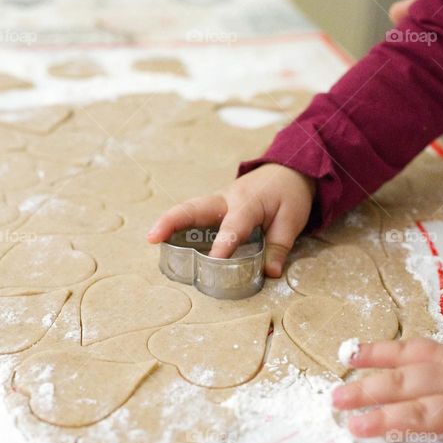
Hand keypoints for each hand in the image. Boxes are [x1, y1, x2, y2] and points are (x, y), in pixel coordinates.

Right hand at [146, 163, 314, 277]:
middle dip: (173, 220)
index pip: (233, 225)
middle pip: (195, 208)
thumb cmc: (289, 195)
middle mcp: (227, 199)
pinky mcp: (213, 207)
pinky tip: (163, 239)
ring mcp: (217, 201)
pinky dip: (176, 224)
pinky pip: (193, 214)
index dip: (223, 243)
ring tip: (150, 239)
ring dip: (168, 222)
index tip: (214, 261)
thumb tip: (269, 273)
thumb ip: (279, 246)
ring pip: (189, 210)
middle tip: (153, 236)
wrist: (287, 169)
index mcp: (249, 203)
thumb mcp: (292, 220)